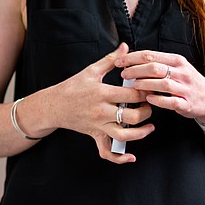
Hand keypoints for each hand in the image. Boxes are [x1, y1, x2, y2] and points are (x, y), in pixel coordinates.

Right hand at [53, 43, 154, 162]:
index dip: (146, 92)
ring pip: (125, 135)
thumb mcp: (91, 71)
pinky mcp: (95, 135)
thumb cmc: (72, 87)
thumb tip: (125, 47)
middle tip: (150, 105)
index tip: (151, 88)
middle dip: (147, 111)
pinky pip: (107, 152)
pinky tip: (131, 156)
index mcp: (102, 93)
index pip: (132, 95)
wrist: (53, 105)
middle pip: (133, 116)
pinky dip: (120, 158)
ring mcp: (98, 125)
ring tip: (149, 126)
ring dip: (141, 133)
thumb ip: (111, 60)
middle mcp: (101, 111)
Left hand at [114, 50, 204, 125]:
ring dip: (144, 84)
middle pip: (154, 67)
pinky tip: (148, 98)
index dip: (132, 57)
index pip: (150, 55)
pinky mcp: (187, 103)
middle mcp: (182, 72)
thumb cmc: (187, 82)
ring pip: (162, 83)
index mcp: (176, 61)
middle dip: (135, 70)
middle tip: (123, 74)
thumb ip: (157, 63)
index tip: (119, 61)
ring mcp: (185, 88)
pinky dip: (158, 100)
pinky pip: (170, 101)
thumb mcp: (176, 67)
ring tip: (133, 85)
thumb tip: (131, 59)